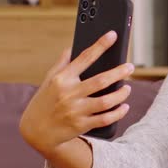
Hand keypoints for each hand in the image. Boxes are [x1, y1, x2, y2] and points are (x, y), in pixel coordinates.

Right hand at [19, 31, 134, 156]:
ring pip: (106, 101)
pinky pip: (105, 119)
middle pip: (100, 81)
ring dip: (121, 94)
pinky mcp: (81, 125)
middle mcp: (69, 93)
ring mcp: (75, 110)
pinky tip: (124, 107)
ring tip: (127, 88)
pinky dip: (118, 113)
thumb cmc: (45, 101)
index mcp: (62, 79)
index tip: (112, 35)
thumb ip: (61, 64)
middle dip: (119, 73)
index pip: (84, 58)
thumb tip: (71, 47)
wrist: (36, 132)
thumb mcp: (48, 80)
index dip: (100, 45)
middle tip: (130, 67)